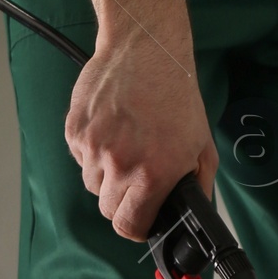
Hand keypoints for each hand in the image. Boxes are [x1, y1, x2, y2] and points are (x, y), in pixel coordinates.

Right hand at [64, 29, 217, 242]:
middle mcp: (120, 164)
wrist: (145, 50)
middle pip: (108, 209)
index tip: (141, 220)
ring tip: (126, 147)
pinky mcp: (74, 130)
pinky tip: (111, 130)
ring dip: (106, 176)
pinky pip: (80, 158)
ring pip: (92, 184)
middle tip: (136, 179)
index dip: (136, 227)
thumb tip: (192, 214)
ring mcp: (93, 147)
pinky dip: (92, 152)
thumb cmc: (177, 97)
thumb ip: (199, 186)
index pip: (129, 226)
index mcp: (153, 174)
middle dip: (123, 201)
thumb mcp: (202, 146)